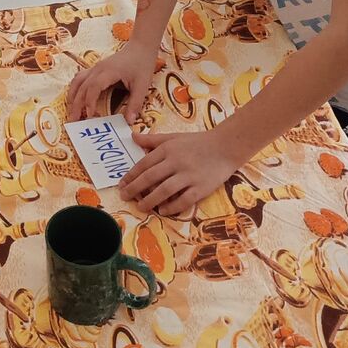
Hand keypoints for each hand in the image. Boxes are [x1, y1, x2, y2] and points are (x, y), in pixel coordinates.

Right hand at [67, 39, 159, 123]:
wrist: (140, 47)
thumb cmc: (141, 65)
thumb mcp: (142, 85)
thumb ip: (135, 104)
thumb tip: (129, 122)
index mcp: (108, 72)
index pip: (93, 87)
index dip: (89, 102)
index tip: (90, 116)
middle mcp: (98, 69)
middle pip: (81, 86)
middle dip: (76, 104)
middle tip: (74, 121)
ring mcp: (95, 68)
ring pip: (77, 81)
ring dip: (72, 96)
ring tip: (71, 111)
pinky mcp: (96, 68)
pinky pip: (80, 78)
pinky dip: (76, 89)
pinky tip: (76, 98)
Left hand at [119, 128, 237, 216]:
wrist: (226, 146)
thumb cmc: (198, 141)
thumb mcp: (174, 137)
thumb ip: (153, 140)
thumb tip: (132, 137)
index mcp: (168, 149)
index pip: (144, 164)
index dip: (131, 175)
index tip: (121, 184)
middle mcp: (176, 162)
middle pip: (150, 178)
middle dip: (134, 189)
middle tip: (124, 197)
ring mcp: (189, 175)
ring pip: (164, 190)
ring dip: (150, 200)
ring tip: (141, 207)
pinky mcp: (201, 188)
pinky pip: (184, 200)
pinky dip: (172, 207)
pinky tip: (163, 210)